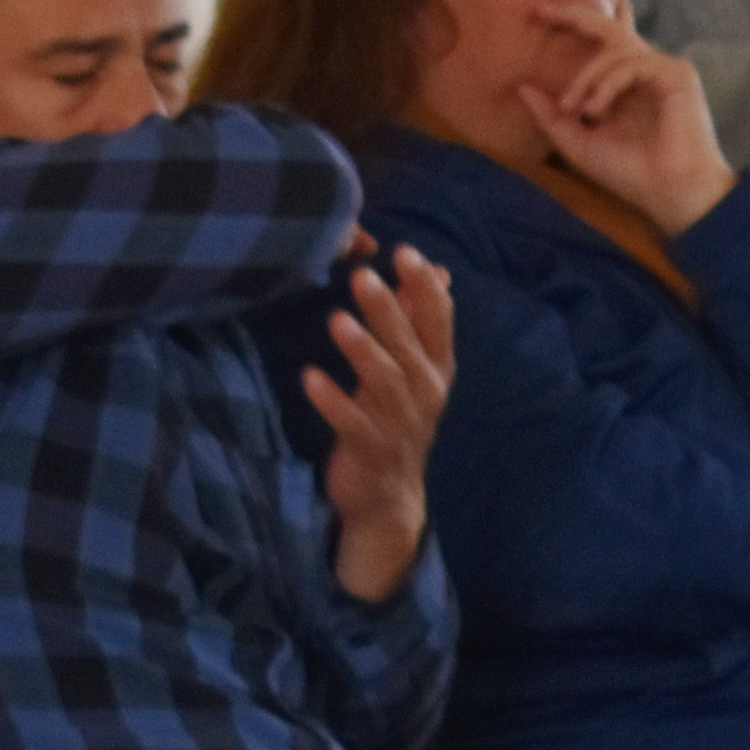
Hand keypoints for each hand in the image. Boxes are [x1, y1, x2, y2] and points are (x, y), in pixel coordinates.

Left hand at [305, 235, 455, 597]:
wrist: (390, 497)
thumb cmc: (398, 419)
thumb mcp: (415, 369)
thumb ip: (421, 320)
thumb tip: (437, 270)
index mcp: (437, 369)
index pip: (438, 321)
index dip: (424, 287)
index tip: (405, 253)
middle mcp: (425, 394)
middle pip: (409, 347)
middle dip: (389, 310)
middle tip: (363, 276)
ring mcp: (400, 424)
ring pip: (385, 383)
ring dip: (362, 351)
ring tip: (337, 320)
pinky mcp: (371, 450)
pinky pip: (352, 423)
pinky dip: (333, 401)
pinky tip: (310, 378)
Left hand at [518, 8, 736, 235]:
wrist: (669, 193)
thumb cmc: (631, 174)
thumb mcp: (579, 144)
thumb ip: (551, 118)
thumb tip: (521, 87)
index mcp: (624, 84)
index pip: (601, 42)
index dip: (576, 22)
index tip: (541, 13)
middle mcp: (643, 71)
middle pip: (609, 28)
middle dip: (575, 15)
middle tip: (543, 10)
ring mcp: (662, 69)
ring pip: (615, 49)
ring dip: (586, 76)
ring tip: (574, 108)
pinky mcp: (677, 74)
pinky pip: (632, 63)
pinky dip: (608, 83)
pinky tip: (596, 109)